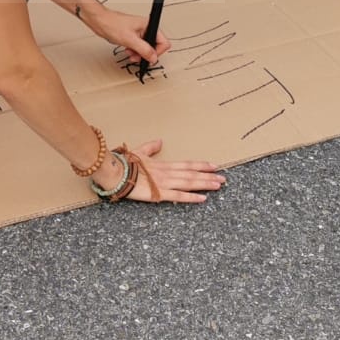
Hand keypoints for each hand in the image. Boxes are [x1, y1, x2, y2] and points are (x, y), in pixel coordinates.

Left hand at [83, 4, 173, 63]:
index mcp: (149, 25)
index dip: (157, 52)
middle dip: (146, 54)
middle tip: (138, 57)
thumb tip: (153, 58)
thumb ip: (144, 49)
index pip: (163, 42)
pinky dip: (134, 52)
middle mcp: (146, 28)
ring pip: (146, 48)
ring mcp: (140, 32)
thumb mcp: (129, 39)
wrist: (99, 21)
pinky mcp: (133, 36)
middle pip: (155, 46)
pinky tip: (128, 51)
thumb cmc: (112, 24)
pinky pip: (139, 48)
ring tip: (131, 54)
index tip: (149, 58)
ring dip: (139, 54)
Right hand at [92, 140, 225, 203]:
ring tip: (219, 185)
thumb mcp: (140, 152)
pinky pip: (178, 196)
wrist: (114, 172)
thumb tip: (160, 141)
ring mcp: (164, 183)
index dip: (201, 165)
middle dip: (209, 176)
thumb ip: (151, 147)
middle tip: (224, 178)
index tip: (215, 166)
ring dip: (205, 184)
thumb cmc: (124, 162)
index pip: (187, 164)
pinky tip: (203, 199)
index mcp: (164, 164)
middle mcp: (168, 173)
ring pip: (189, 183)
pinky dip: (191, 197)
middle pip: (192, 174)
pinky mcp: (158, 194)